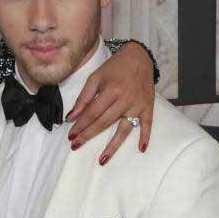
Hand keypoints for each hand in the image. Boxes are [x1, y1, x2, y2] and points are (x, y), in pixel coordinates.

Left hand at [67, 41, 154, 162]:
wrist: (139, 57)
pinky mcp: (148, 107)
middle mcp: (125, 99)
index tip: (70, 135)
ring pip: (123, 130)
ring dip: (113, 146)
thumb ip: (83, 97)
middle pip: (104, 123)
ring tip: (102, 160)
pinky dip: (145, 137)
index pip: (92, 113)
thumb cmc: (114, 68)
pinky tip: (141, 149)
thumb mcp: (95, 77)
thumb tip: (71, 117)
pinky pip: (147, 125)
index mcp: (111, 90)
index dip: (80, 125)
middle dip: (88, 135)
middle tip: (76, 146)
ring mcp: (137, 105)